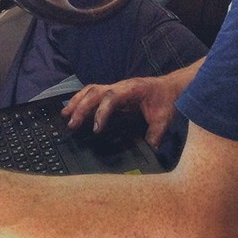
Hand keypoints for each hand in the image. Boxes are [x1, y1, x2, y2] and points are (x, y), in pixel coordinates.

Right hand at [61, 74, 183, 149]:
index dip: (101, 112)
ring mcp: (116, 87)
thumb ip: (156, 134)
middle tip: (72, 125)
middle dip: (82, 108)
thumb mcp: (165, 118)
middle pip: (95, 92)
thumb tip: (149, 151)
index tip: (95, 129)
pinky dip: (81, 99)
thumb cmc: (167, 99)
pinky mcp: (114, 92)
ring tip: (65, 115)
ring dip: (77, 101)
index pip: (111, 97)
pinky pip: (93, 92)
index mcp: (132, 89)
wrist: (172, 87)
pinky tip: (73, 108)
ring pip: (91, 90)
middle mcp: (120, 86)